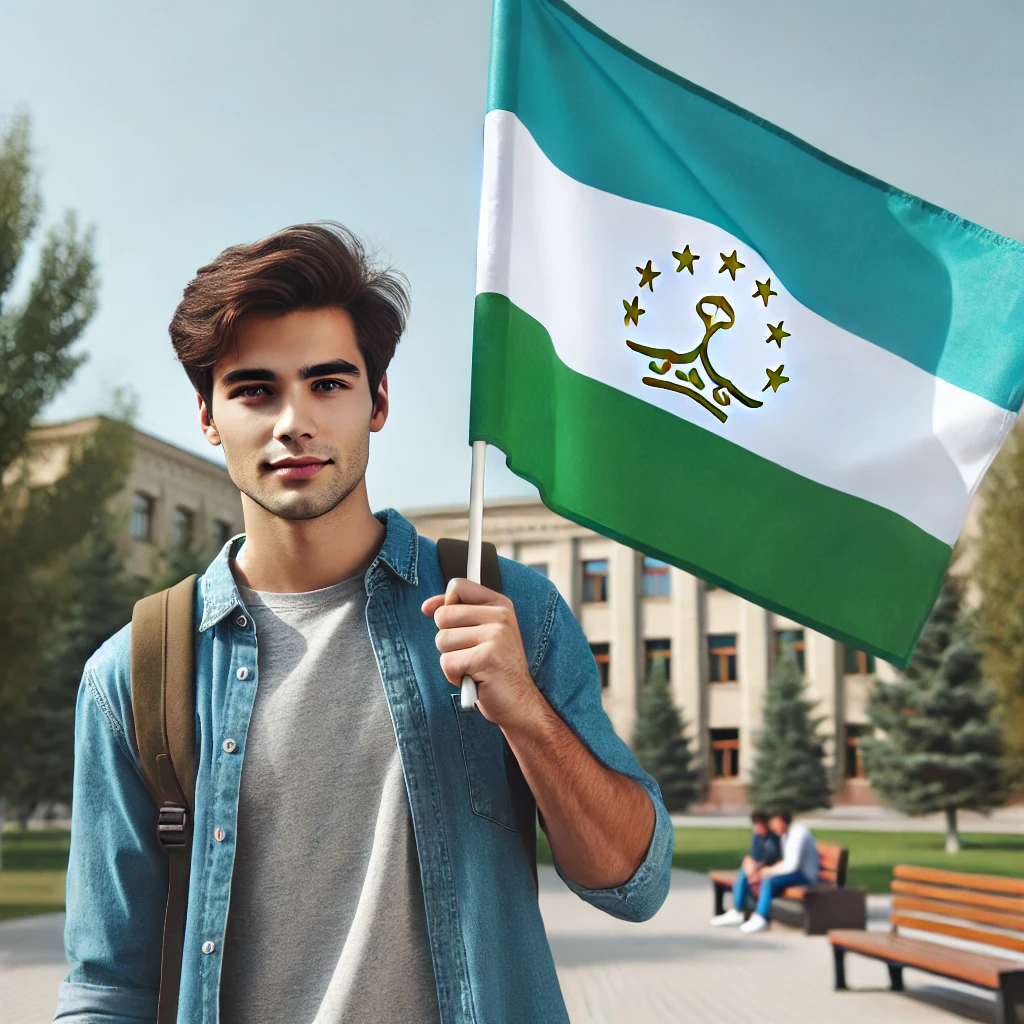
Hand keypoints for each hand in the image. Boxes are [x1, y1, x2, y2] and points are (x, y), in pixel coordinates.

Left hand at [421, 578, 540, 728]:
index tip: (450, 623)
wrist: (519, 703)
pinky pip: (447, 662)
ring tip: (473, 667)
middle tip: (470, 653)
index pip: (458, 586)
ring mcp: (496, 636)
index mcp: (500, 604)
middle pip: (443, 615)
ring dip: (451, 660)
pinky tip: (474, 678)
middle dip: (448, 640)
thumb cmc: (496, 668)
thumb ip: (458, 613)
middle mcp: (501, 616)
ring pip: (442, 640)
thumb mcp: (483, 632)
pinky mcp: (486, 658)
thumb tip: (427, 607)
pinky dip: (454, 676)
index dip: (444, 604)